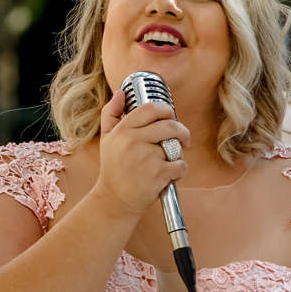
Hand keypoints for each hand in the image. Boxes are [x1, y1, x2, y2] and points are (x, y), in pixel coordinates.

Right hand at [90, 88, 189, 216]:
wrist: (115, 199)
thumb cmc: (114, 168)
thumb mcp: (107, 138)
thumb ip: (112, 113)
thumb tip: (122, 92)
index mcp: (123, 130)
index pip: (151, 108)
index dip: (167, 110)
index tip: (171, 118)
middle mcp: (133, 141)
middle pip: (170, 125)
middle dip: (182, 132)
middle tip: (182, 140)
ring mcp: (146, 157)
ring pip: (177, 147)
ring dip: (178, 155)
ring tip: (168, 162)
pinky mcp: (158, 173)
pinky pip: (181, 165)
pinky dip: (180, 171)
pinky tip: (169, 175)